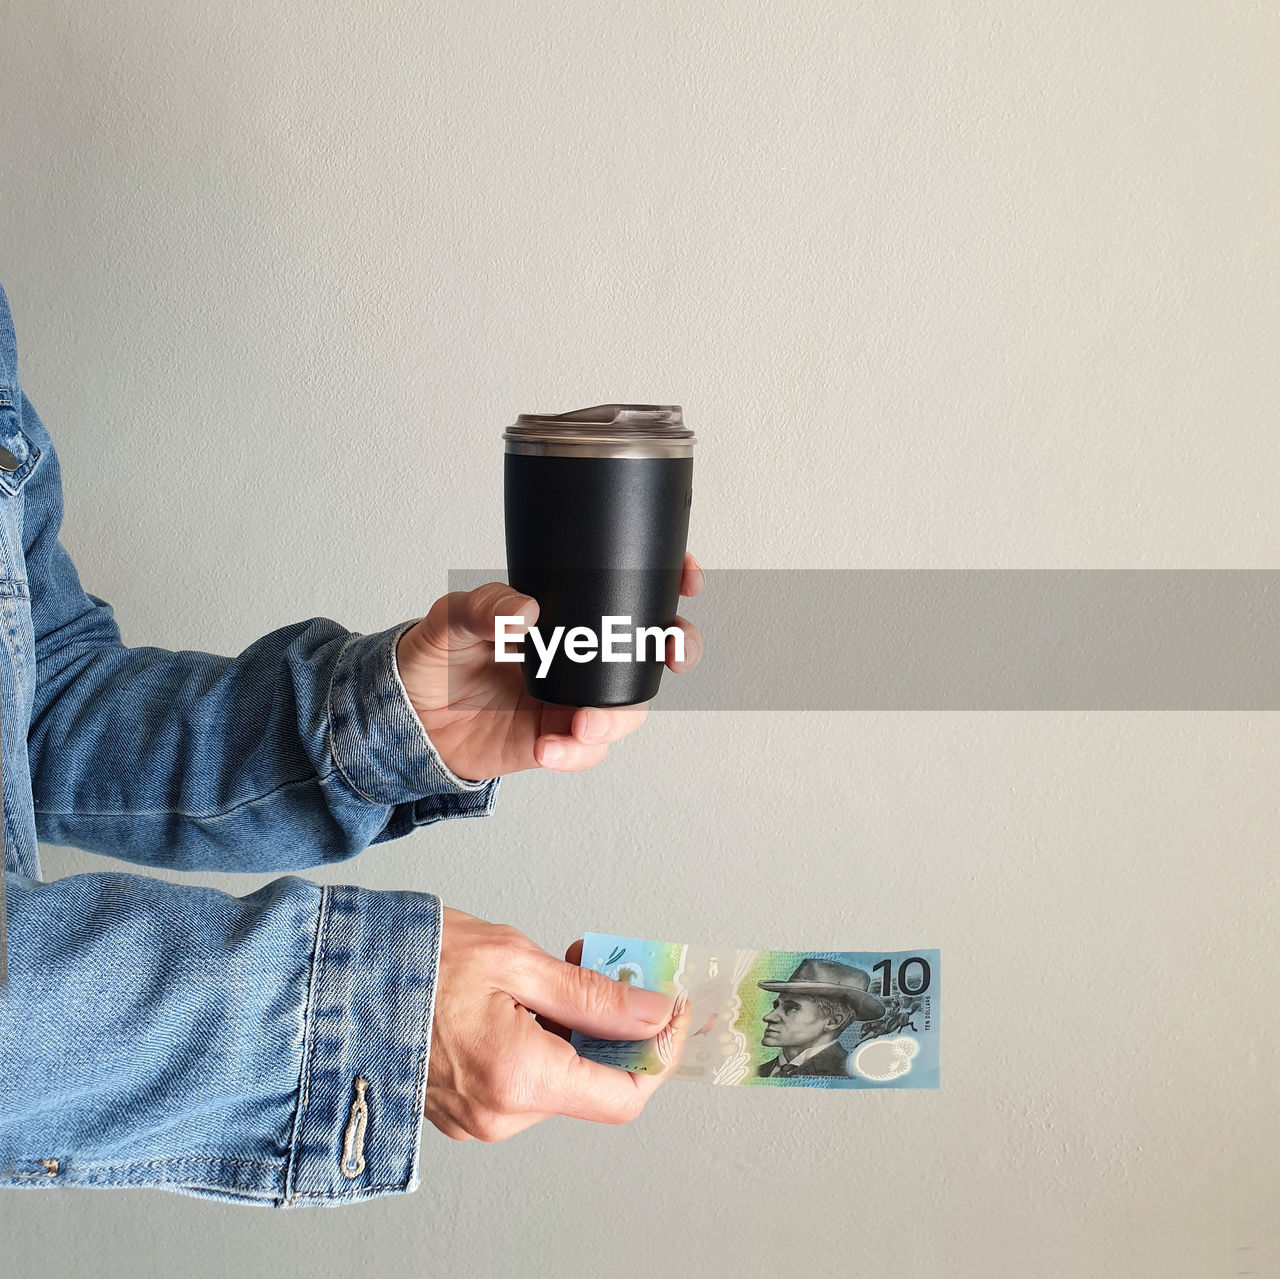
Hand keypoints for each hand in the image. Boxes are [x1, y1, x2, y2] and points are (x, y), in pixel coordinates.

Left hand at [395, 553, 704, 780]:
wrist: (406, 718)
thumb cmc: (434, 657)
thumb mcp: (449, 619)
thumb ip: (482, 608)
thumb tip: (523, 611)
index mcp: (563, 616)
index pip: (627, 594)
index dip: (667, 584)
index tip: (685, 578)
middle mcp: (578, 657)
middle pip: (648, 651)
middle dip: (675, 648)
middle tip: (670, 652)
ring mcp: (571, 700)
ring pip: (626, 708)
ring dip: (616, 716)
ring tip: (581, 724)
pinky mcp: (555, 741)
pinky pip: (585, 750)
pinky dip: (574, 753)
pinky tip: (547, 748)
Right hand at [424, 908, 689, 1141]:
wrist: (333, 979)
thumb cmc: (413, 960)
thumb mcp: (515, 959)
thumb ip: (593, 997)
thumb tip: (653, 1014)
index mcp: (519, 1079)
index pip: (625, 1095)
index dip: (658, 1052)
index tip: (667, 1008)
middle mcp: (500, 1115)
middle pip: (591, 1083)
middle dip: (608, 1025)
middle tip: (595, 962)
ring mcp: (477, 1119)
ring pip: (559, 1079)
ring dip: (571, 1028)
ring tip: (544, 972)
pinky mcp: (461, 1109)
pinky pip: (524, 1081)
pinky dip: (539, 1041)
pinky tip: (518, 999)